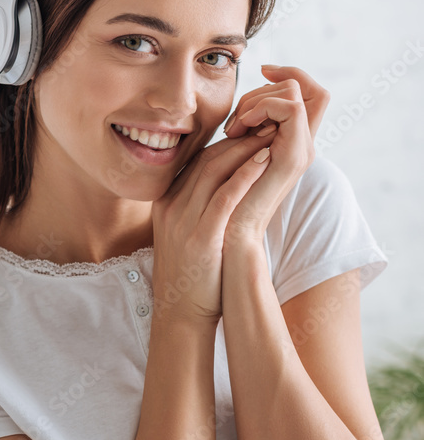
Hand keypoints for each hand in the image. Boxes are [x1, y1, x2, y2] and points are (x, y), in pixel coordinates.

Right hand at [151, 131, 276, 324]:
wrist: (181, 314)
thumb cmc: (193, 275)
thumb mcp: (187, 233)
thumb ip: (198, 207)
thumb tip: (225, 185)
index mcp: (167, 202)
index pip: (197, 160)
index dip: (226, 142)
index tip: (252, 132)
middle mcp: (171, 207)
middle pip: (205, 159)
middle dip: (238, 138)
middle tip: (266, 125)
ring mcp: (183, 222)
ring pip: (214, 171)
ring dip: (245, 148)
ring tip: (271, 135)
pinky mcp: (200, 239)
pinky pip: (224, 197)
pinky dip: (245, 175)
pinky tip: (265, 161)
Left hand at [220, 65, 329, 245]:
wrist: (230, 243)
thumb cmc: (223, 209)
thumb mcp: (228, 164)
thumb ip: (237, 140)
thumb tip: (231, 115)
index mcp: (288, 145)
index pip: (307, 92)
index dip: (286, 74)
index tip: (260, 72)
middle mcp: (301, 145)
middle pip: (300, 86)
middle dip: (259, 90)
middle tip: (235, 120)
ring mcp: (300, 151)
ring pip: (293, 92)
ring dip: (257, 99)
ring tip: (234, 127)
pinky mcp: (293, 157)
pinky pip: (290, 109)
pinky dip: (262, 108)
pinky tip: (237, 129)